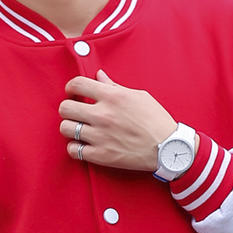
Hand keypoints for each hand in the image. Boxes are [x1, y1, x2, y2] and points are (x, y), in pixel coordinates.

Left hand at [58, 69, 176, 170]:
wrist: (168, 148)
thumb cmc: (155, 120)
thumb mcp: (138, 96)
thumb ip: (114, 87)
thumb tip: (99, 76)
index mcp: (113, 97)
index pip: (77, 84)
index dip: (71, 87)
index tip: (73, 92)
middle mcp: (103, 115)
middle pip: (65, 108)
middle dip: (68, 108)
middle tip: (75, 112)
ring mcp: (100, 136)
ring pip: (65, 129)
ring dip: (70, 127)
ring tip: (78, 128)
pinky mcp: (101, 155)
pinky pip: (73, 150)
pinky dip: (75, 147)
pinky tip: (83, 145)